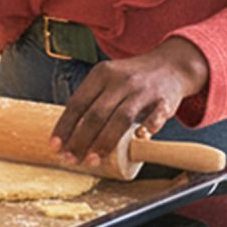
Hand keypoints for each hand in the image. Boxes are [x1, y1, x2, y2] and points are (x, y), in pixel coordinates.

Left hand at [53, 39, 209, 162]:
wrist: (171, 65)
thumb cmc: (132, 79)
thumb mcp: (108, 81)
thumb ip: (92, 102)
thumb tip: (68, 135)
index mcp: (101, 74)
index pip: (78, 103)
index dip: (65, 126)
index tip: (55, 146)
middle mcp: (121, 80)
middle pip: (96, 113)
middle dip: (80, 139)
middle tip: (71, 159)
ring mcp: (143, 90)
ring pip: (121, 118)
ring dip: (105, 142)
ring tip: (93, 160)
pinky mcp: (164, 100)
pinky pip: (155, 116)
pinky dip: (147, 128)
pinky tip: (138, 141)